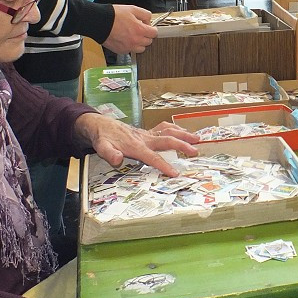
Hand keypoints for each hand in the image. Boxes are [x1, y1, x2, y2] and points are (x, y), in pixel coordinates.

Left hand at [74, 112, 198, 174]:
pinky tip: (183, 132)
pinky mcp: (148, 131)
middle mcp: (144, 138)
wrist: (101, 125)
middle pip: (166, 141)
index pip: (152, 157)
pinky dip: (176, 129)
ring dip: (183, 134)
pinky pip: (164, 128)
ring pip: (169, 131)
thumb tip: (118, 159)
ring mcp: (147, 133)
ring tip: (197, 138)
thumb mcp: (101, 147)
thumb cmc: (103, 138)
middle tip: (195, 151)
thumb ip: (109, 154)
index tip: (175, 173)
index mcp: (136, 146)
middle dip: (182, 146)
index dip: (164, 165)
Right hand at [104, 4, 157, 54]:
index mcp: (140, 30)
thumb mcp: (132, 9)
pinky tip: (124, 38)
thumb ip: (145, 15)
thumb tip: (149, 21)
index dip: (152, 29)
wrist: (99, 22)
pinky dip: (129, 46)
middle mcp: (135, 41)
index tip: (149, 27)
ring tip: (132, 35)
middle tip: (139, 29)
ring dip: (139, 42)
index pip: (154, 33)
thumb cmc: (113, 15)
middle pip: (148, 42)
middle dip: (145, 35)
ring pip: (140, 48)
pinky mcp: (121, 51)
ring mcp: (128, 47)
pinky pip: (130, 50)